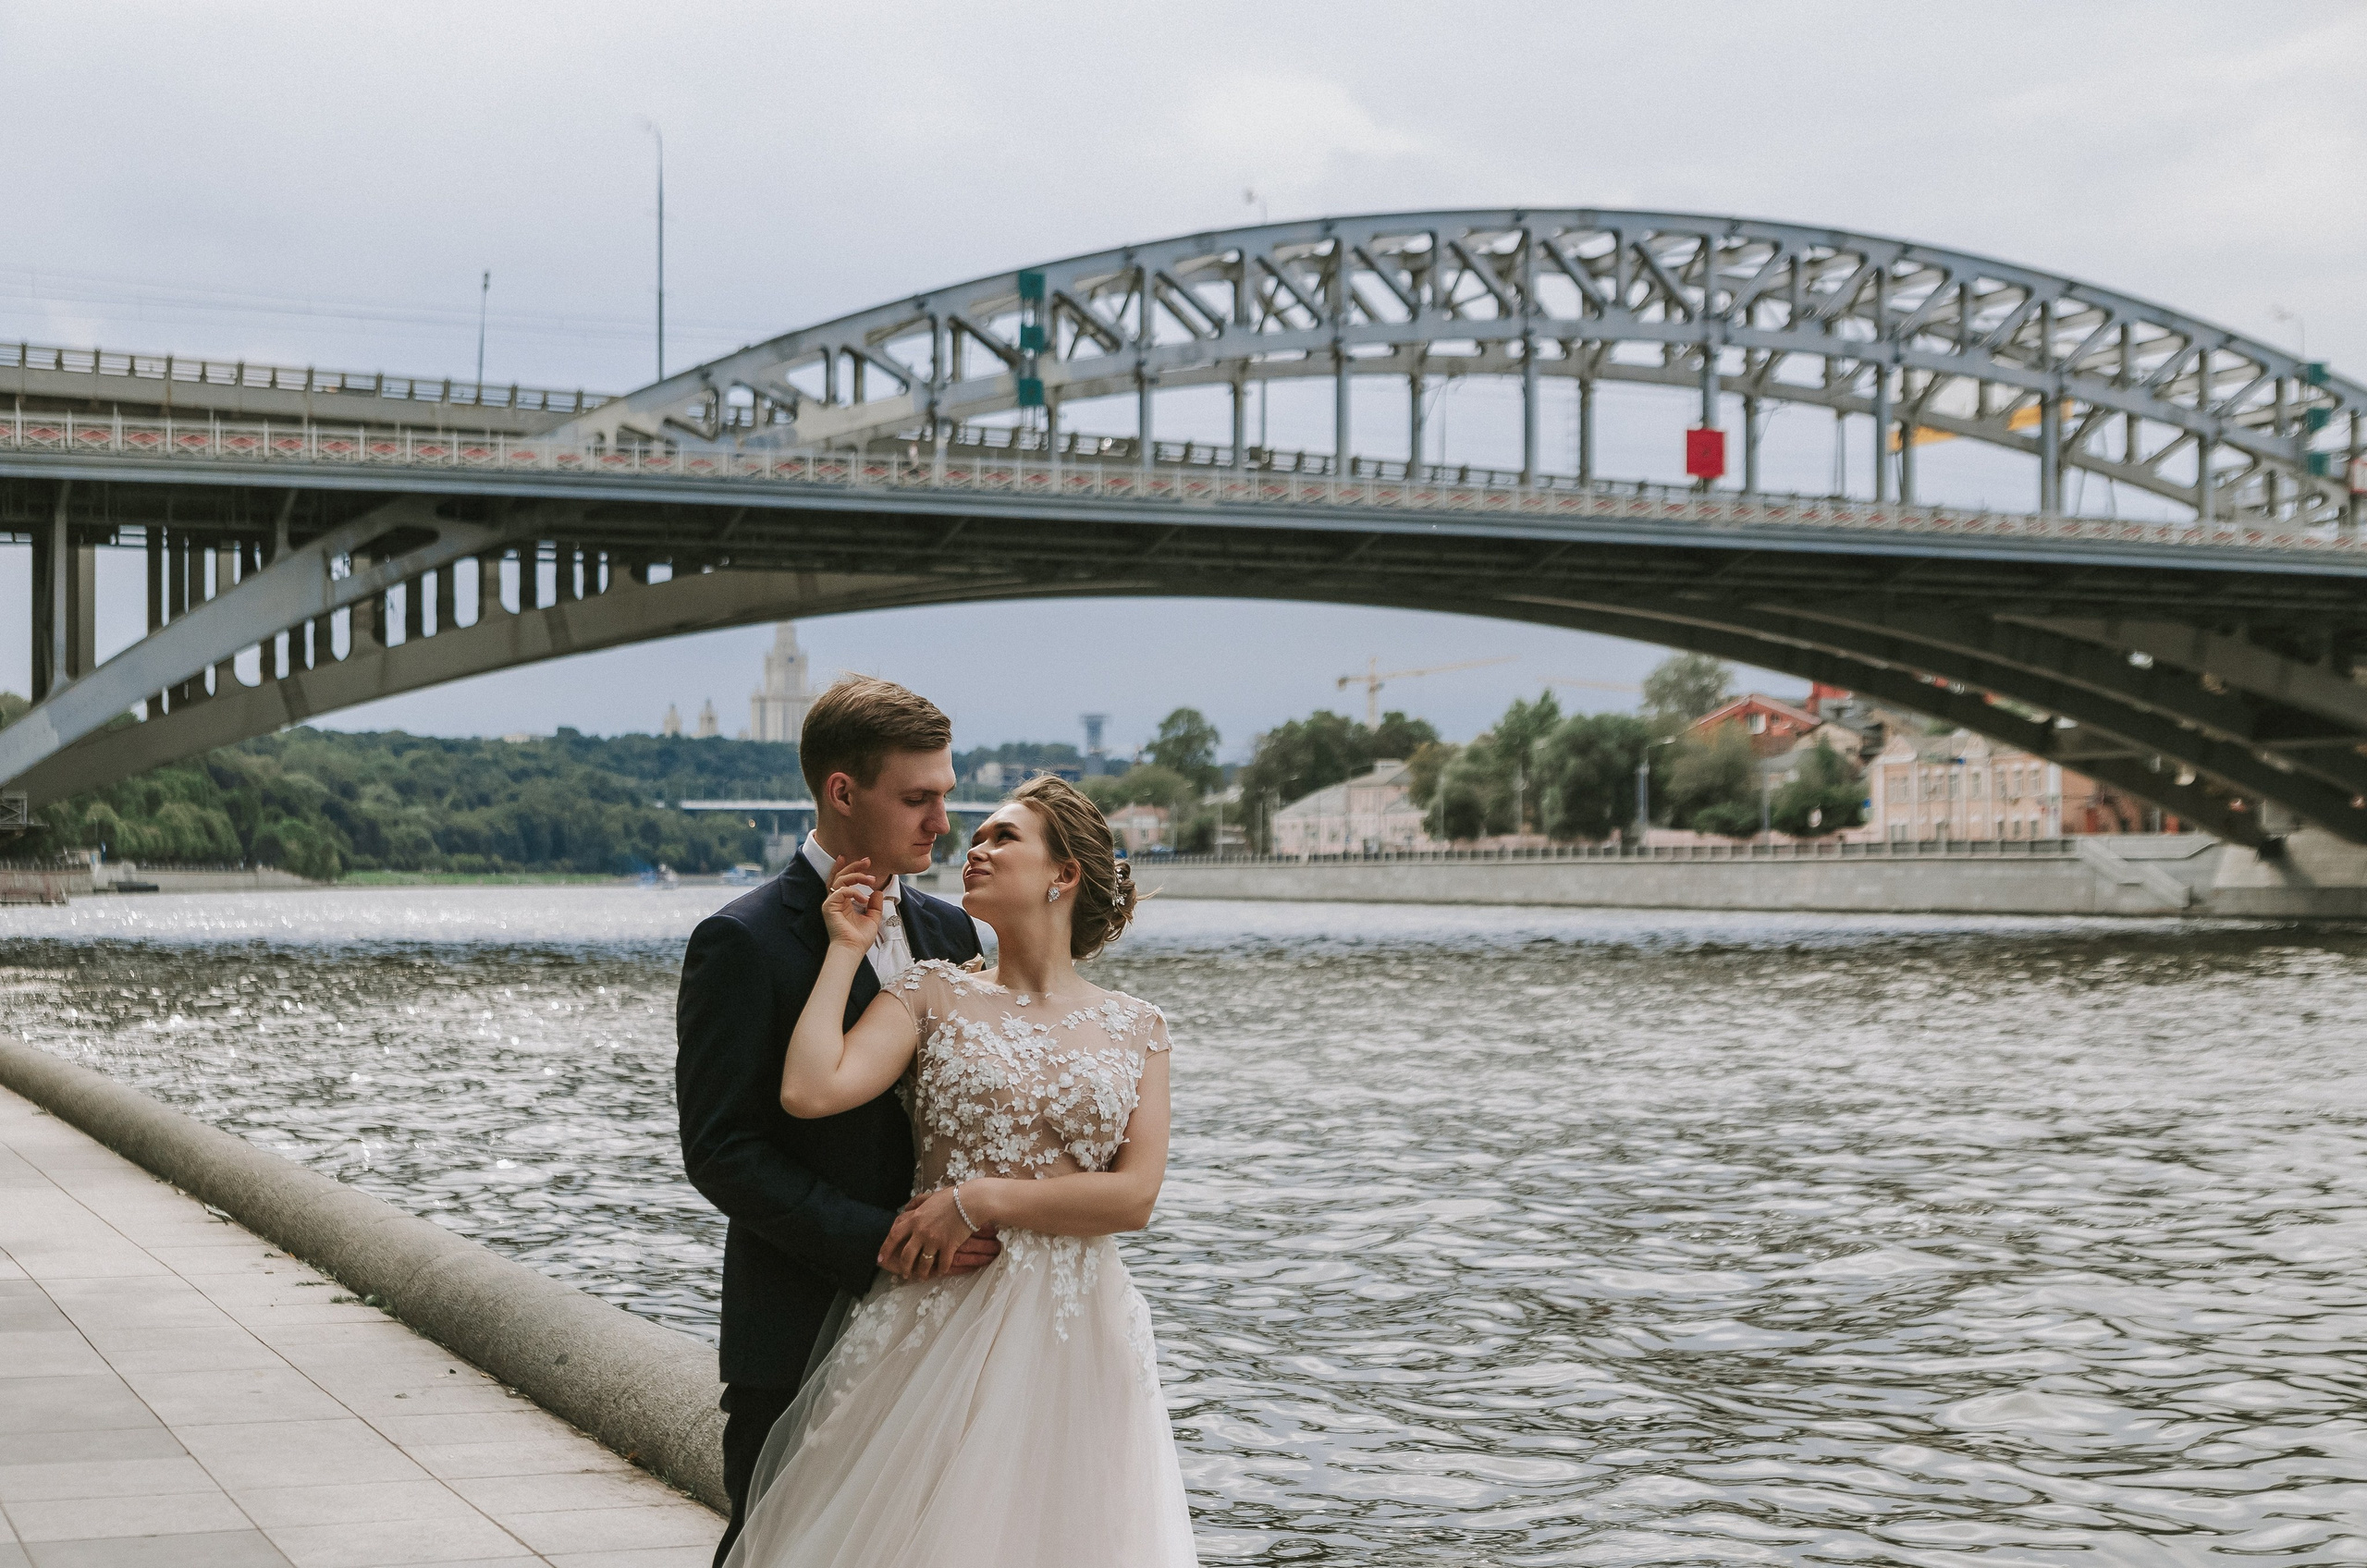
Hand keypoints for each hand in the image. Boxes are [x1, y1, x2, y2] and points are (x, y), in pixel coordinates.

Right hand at [821, 856, 882, 951]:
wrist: (853, 949)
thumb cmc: (859, 937)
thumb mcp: (872, 918)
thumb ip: (875, 905)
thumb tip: (878, 892)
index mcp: (842, 902)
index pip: (842, 880)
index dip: (848, 868)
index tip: (862, 861)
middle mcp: (834, 900)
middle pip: (840, 876)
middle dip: (853, 866)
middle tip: (867, 861)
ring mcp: (830, 903)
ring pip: (840, 880)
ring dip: (856, 876)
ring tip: (871, 879)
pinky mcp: (829, 907)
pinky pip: (841, 891)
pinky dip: (854, 892)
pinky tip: (864, 899)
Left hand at [880, 1188, 998, 1280]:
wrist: (970, 1202)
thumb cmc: (951, 1197)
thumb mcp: (929, 1197)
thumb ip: (916, 1202)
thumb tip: (906, 1208)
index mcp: (915, 1219)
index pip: (894, 1236)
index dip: (885, 1249)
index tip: (880, 1259)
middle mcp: (921, 1232)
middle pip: (907, 1255)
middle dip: (904, 1267)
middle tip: (904, 1274)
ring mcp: (935, 1241)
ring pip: (923, 1263)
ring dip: (921, 1273)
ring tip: (922, 1276)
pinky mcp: (949, 1247)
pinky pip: (942, 1264)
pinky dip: (940, 1270)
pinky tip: (940, 1272)